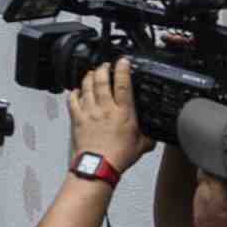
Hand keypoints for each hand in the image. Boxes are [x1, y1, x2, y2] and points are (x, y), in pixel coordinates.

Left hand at [70, 57, 153, 173]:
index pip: (123, 84)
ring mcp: (89, 112)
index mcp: (123, 112)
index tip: (123, 61)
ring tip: (92, 73)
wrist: (98, 165)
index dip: (122, 69)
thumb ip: (147, 135)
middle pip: (101, 80)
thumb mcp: (142, 145)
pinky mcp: (77, 118)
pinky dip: (74, 93)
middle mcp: (105, 108)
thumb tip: (153, 134)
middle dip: (102, 68)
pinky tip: (76, 90)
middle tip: (105, 65)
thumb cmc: (118, 156)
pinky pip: (72, 100)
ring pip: (86, 87)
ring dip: (88, 77)